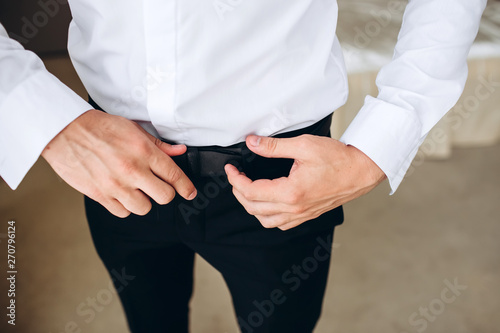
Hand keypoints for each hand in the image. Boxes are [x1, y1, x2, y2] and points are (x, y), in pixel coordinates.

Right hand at [42, 110, 196, 217]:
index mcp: (143, 151)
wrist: (65, 131)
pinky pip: (122, 212)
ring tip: (136, 189)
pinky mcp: (100, 195)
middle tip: (158, 187)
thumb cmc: (100, 127)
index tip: (190, 193)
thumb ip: (159, 145)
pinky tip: (121, 193)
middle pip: (164, 197)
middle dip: (165, 193)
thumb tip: (180, 152)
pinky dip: (124, 206)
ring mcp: (116, 185)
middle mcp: (132, 170)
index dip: (186, 187)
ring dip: (144, 201)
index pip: (174, 176)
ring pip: (144, 208)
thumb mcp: (133, 129)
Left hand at [225, 134, 385, 229]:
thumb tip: (252, 143)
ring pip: (265, 220)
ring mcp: (301, 214)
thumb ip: (273, 146)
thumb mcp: (303, 146)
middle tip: (235, 176)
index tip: (231, 168)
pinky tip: (266, 203)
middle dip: (238, 192)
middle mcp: (294, 208)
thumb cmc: (337, 158)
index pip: (251, 192)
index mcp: (291, 192)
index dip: (235, 180)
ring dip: (251, 206)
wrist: (361, 171)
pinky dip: (267, 216)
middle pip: (253, 208)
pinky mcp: (307, 215)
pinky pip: (280, 224)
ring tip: (246, 190)